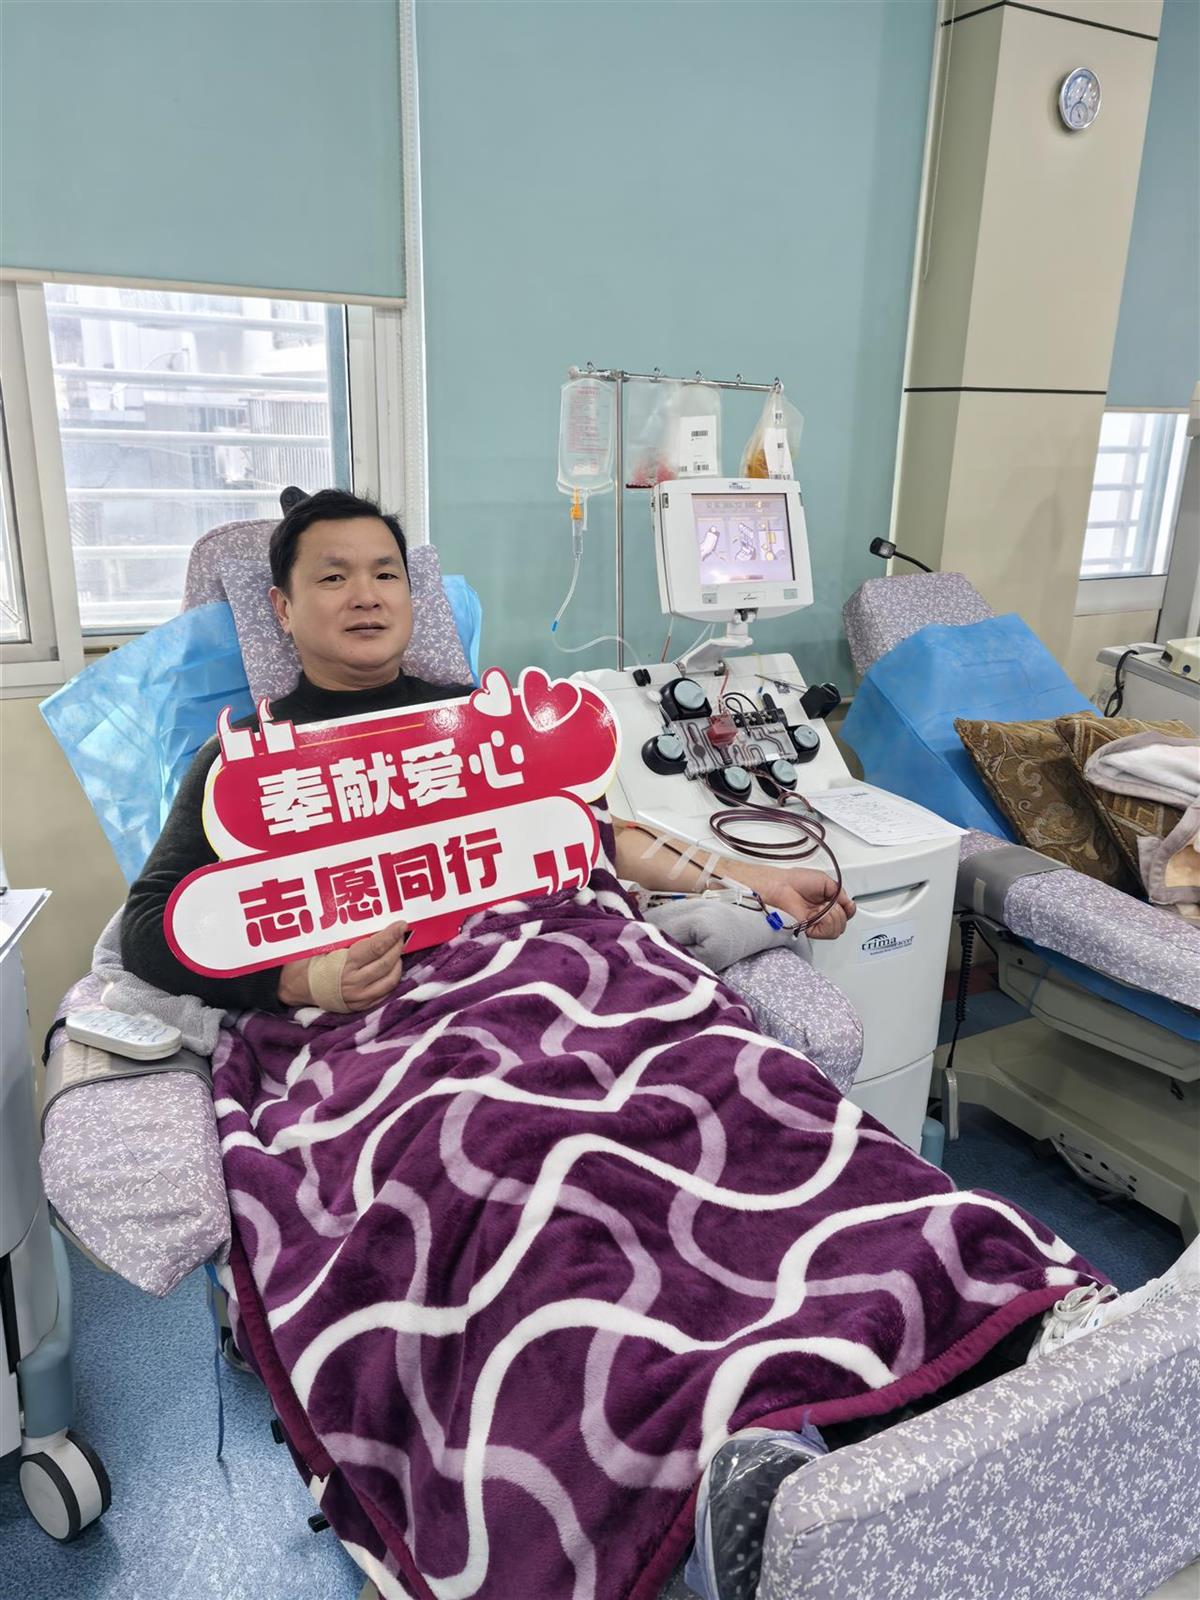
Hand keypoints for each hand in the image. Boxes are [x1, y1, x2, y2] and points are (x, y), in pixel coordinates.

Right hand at [277, 921, 408, 1009]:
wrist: (298, 987)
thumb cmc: (311, 961)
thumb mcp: (325, 944)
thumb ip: (348, 937)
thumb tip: (371, 921)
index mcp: (345, 964)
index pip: (376, 947)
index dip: (391, 935)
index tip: (401, 925)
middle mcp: (355, 982)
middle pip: (387, 962)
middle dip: (397, 946)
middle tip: (401, 935)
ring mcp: (359, 997)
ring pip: (390, 979)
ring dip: (397, 962)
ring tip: (396, 950)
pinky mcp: (362, 1006)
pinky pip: (385, 993)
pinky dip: (392, 979)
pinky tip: (391, 968)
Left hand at [744, 868, 855, 940]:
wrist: (783, 887)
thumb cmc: (797, 881)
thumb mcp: (826, 882)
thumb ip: (841, 894)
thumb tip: (850, 905)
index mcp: (826, 903)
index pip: (845, 913)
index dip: (849, 909)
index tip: (846, 903)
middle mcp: (822, 915)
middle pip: (843, 923)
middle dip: (841, 911)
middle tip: (830, 902)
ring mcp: (816, 923)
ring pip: (838, 929)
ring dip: (836, 916)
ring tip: (824, 907)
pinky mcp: (810, 930)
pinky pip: (829, 932)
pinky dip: (829, 921)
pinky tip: (821, 913)